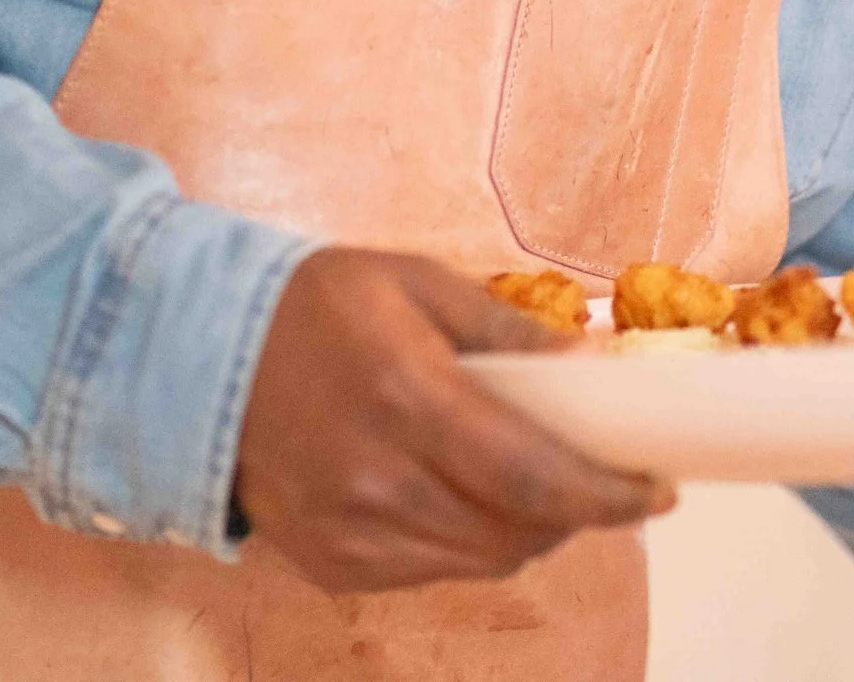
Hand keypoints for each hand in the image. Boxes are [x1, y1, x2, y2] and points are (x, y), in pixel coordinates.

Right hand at [233, 248, 674, 593]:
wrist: (196, 355)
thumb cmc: (316, 306)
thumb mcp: (414, 281)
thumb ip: (504, 327)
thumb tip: (591, 367)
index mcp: (408, 398)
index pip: (535, 477)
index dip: (608, 495)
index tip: (657, 490)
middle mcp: (381, 480)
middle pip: (519, 533)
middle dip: (576, 513)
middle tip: (599, 479)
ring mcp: (351, 533)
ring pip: (482, 562)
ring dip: (526, 531)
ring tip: (532, 486)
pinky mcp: (331, 565)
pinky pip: (431, 572)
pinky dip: (466, 542)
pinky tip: (457, 496)